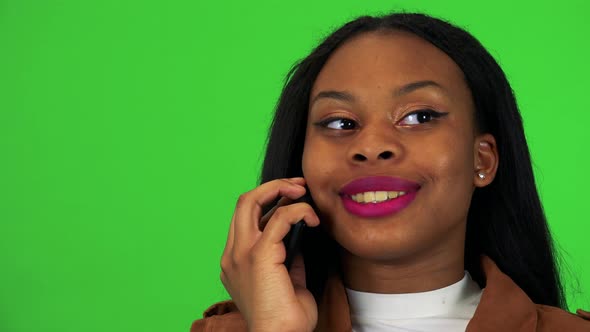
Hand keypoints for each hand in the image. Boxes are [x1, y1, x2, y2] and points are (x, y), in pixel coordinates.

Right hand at [220, 178, 319, 331]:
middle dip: (272, 186)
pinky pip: (279, 218)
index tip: (292, 196)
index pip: (245, 218)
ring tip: (304, 192)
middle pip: (242, 202)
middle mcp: (233, 254)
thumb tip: (298, 233)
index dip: (268, 201)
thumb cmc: (286, 317)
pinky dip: (298, 210)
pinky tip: (312, 218)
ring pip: (251, 201)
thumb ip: (286, 255)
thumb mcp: (286, 278)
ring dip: (281, 189)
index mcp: (235, 261)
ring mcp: (241, 253)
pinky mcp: (259, 255)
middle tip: (298, 185)